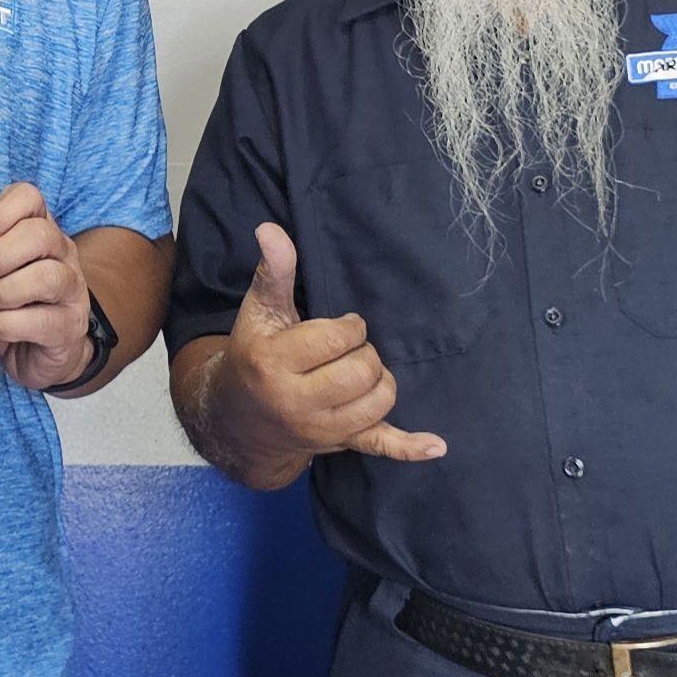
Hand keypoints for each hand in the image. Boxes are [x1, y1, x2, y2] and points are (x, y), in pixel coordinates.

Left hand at [0, 182, 95, 390]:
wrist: (40, 353)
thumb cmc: (10, 307)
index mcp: (39, 230)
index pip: (29, 199)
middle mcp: (61, 253)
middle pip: (40, 234)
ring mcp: (71, 290)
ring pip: (47, 277)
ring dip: (4, 291)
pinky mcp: (70, 326)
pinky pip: (43, 321)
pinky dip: (7, 324)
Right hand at [214, 223, 446, 477]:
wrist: (240, 418)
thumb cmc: (255, 354)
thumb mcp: (259, 312)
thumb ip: (274, 271)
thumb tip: (271, 229)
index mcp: (274, 364)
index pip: (336, 339)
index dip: (348, 327)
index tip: (340, 327)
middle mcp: (297, 402)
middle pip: (362, 371)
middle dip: (364, 352)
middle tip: (347, 349)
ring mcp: (322, 429)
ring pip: (378, 401)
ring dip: (380, 379)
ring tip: (360, 370)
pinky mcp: (341, 445)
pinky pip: (380, 447)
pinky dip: (409, 447)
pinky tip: (436, 445)